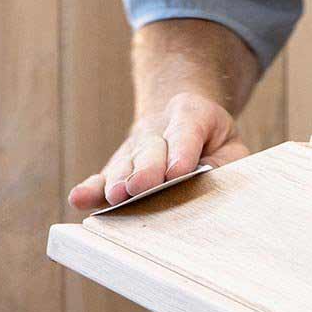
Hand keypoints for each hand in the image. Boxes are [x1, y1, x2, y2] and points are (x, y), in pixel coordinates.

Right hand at [68, 93, 247, 209]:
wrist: (183, 118)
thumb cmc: (213, 140)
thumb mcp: (232, 144)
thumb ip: (226, 163)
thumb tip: (212, 186)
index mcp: (192, 113)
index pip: (186, 129)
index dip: (182, 149)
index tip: (179, 170)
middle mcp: (157, 127)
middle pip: (151, 147)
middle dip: (147, 168)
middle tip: (144, 186)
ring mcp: (133, 146)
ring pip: (126, 163)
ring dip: (120, 181)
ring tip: (117, 196)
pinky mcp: (117, 167)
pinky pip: (102, 177)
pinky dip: (91, 189)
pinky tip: (79, 199)